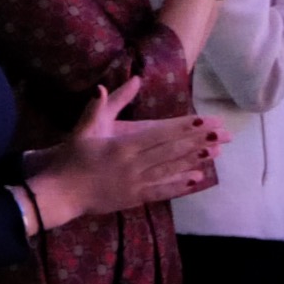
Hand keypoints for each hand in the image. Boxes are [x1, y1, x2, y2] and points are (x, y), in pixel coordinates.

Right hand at [27, 80, 223, 229]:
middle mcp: (134, 165)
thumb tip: (104, 85)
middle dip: (198, 141)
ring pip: (171, 170)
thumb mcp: (83, 129)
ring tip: (216, 152)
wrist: (61, 194)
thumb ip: (97, 107)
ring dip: (195, 160)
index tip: (204, 120)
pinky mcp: (135, 198)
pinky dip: (180, 185)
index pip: (160, 134)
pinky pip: (162, 190)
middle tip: (221, 133)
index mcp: (123, 146)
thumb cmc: (72, 159)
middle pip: (171, 151)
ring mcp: (136, 184)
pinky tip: (197, 179)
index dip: (184, 127)